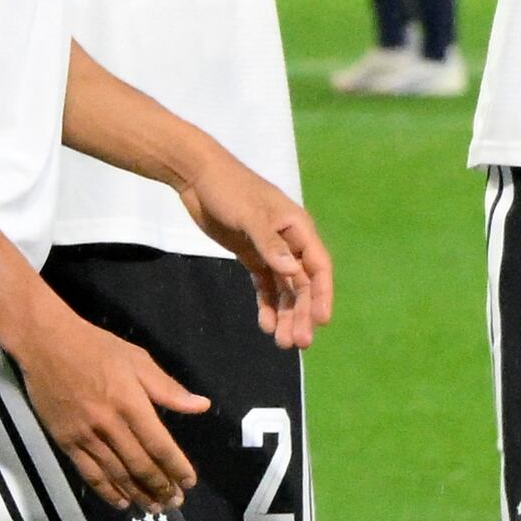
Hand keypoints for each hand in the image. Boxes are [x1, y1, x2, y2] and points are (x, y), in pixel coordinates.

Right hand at [6, 305, 204, 508]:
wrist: (44, 344)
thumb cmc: (95, 348)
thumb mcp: (138, 360)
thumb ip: (168, 389)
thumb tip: (201, 406)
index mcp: (131, 404)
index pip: (159, 445)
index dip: (176, 467)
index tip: (189, 482)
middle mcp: (109, 425)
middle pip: (140, 465)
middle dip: (161, 486)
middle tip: (176, 502)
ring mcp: (84, 435)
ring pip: (116, 473)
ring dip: (138, 493)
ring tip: (156, 508)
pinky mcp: (64, 441)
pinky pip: (88, 473)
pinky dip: (106, 490)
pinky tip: (121, 502)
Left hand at [175, 153, 332, 347]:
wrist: (197, 177)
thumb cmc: (230, 189)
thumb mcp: (250, 215)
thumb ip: (270, 245)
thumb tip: (293, 272)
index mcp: (298, 229)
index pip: (317, 266)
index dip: (322, 294)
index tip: (321, 321)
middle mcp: (290, 242)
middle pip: (302, 284)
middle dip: (302, 313)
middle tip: (298, 343)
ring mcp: (271, 251)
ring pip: (285, 289)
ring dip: (287, 314)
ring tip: (283, 343)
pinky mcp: (252, 256)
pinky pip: (266, 286)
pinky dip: (268, 305)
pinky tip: (266, 324)